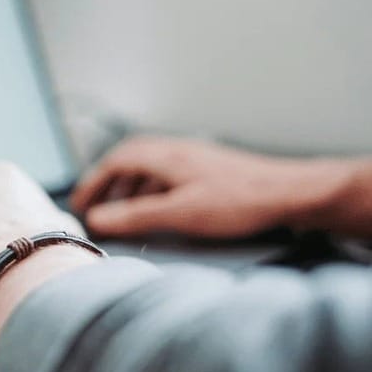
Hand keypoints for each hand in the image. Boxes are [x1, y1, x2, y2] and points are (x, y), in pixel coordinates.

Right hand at [71, 136, 348, 238]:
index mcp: (166, 156)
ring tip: (122, 209)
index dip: (94, 182)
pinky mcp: (210, 169)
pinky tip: (160, 207)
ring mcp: (196, 157)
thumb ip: (136, 217)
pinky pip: (168, 172)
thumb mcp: (181, 215)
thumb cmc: (241, 202)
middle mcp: (178, 151)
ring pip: (150, 165)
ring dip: (129, 185)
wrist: (291, 193)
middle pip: (130, 158)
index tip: (80, 203)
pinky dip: (152, 188)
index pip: (116, 161)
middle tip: (94, 204)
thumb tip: (97, 220)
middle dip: (108, 181)